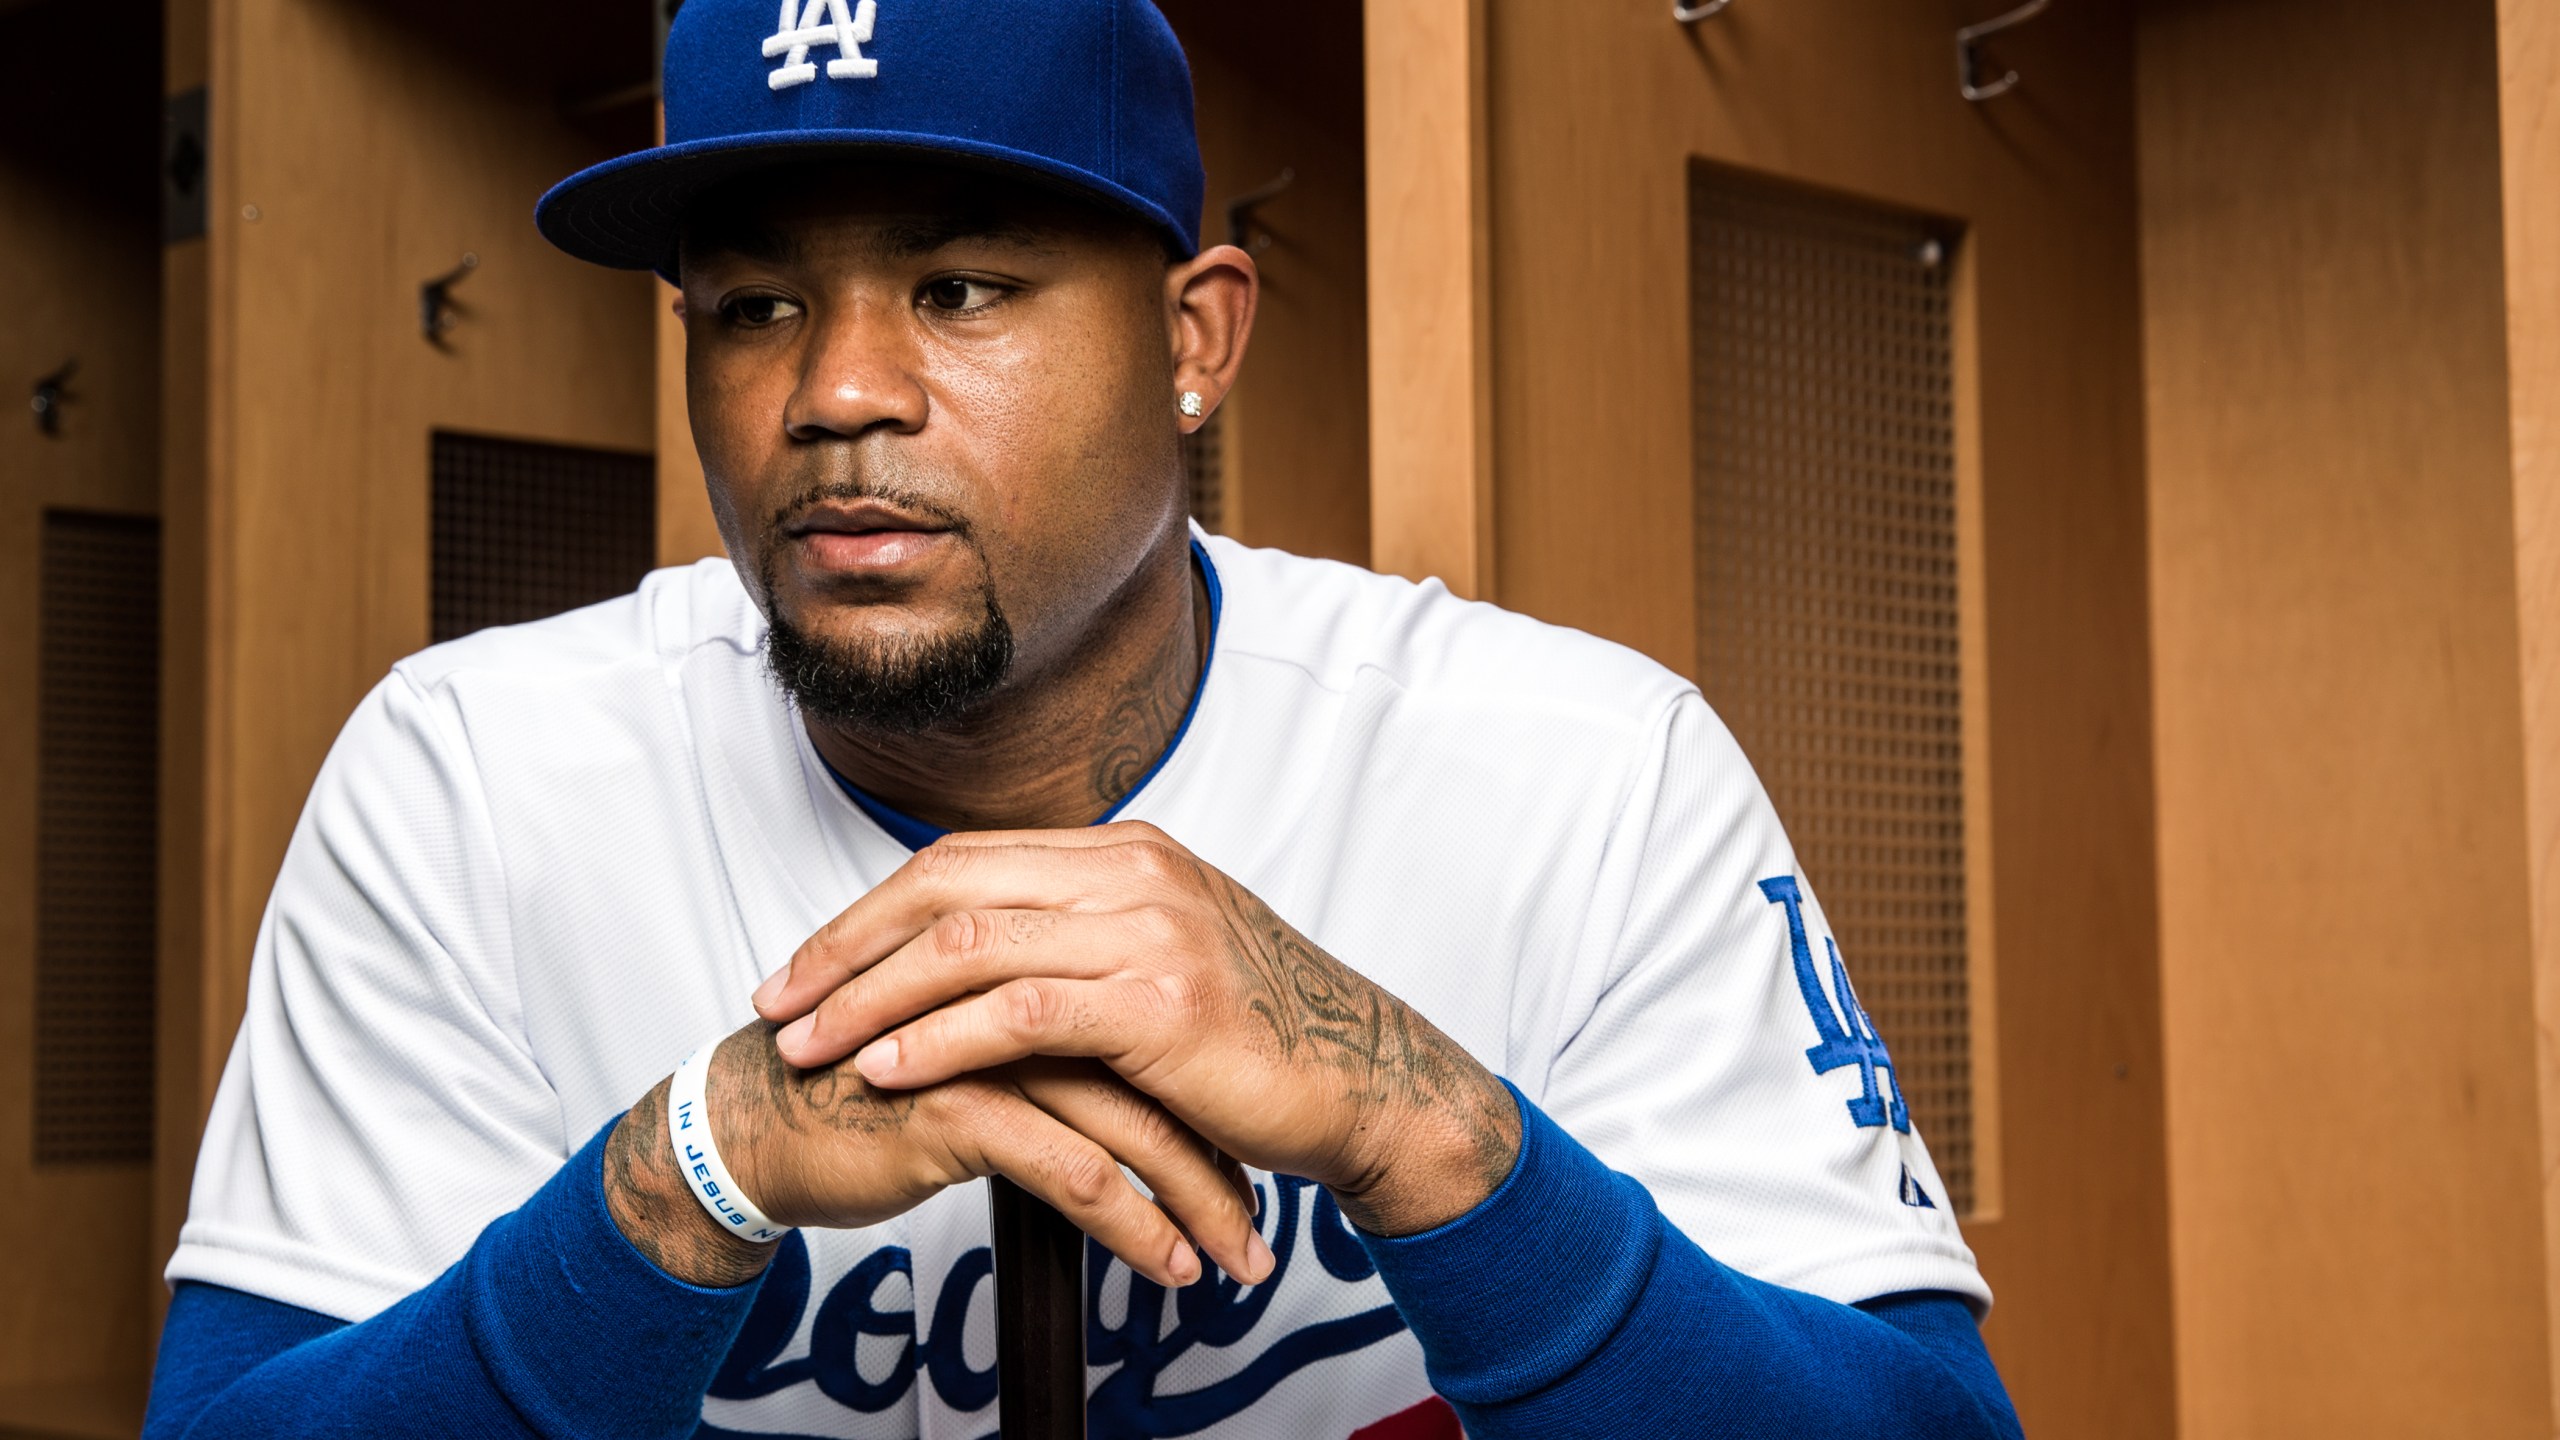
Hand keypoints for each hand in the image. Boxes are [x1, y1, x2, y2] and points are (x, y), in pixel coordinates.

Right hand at [603, 1024, 1267, 1289]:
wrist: (760, 1124)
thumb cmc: (864, 1090)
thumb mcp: (982, 1048)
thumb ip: (1056, 1039)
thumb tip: (1144, 1088)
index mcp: (1040, 959)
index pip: (1160, 1019)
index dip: (1217, 1092)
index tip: (1263, 1156)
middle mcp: (1026, 988)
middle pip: (1164, 1069)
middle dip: (1226, 1156)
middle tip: (1264, 1227)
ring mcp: (998, 1044)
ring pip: (1134, 1122)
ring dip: (1198, 1202)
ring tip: (1236, 1258)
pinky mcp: (965, 1104)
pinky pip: (1077, 1172)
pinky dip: (1135, 1227)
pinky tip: (1168, 1266)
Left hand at [750, 824, 1522, 1237]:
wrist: (1362, 1083)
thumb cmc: (1259, 1040)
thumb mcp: (1163, 962)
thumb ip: (1080, 942)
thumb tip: (979, 958)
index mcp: (1125, 852)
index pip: (962, 861)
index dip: (870, 913)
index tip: (805, 967)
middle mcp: (1132, 872)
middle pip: (945, 889)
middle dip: (845, 949)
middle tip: (776, 1003)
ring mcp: (1149, 930)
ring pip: (967, 948)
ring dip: (869, 1002)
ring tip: (808, 1048)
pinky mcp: (1158, 1004)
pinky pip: (1016, 1013)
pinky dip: (937, 1043)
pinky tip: (888, 1073)